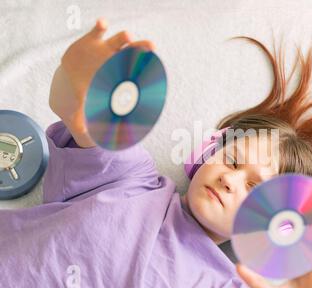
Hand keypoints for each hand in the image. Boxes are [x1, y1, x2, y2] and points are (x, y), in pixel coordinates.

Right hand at [49, 18, 154, 146]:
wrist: (68, 81)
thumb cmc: (85, 100)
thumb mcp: (88, 117)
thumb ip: (96, 131)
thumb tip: (105, 150)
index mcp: (120, 82)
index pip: (134, 79)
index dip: (144, 77)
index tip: (154, 76)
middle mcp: (117, 65)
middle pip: (133, 57)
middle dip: (142, 53)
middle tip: (152, 49)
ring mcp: (105, 52)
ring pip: (119, 43)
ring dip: (125, 39)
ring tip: (129, 37)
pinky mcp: (90, 42)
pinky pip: (97, 32)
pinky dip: (101, 27)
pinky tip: (103, 24)